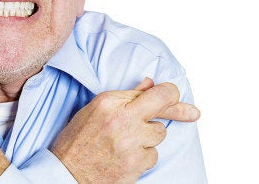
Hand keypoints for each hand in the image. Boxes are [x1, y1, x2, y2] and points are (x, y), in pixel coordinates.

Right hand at [51, 78, 199, 182]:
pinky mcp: (135, 164)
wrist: (66, 173)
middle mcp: (121, 119)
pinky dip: (143, 158)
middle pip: (162, 111)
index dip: (170, 93)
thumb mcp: (94, 111)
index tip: (177, 94)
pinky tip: (126, 158)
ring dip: (149, 138)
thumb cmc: (77, 141)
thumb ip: (126, 97)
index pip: (154, 93)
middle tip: (193, 112)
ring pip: (159, 135)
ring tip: (128, 142)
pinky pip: (153, 156)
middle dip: (176, 111)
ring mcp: (130, 143)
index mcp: (109, 102)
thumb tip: (150, 84)